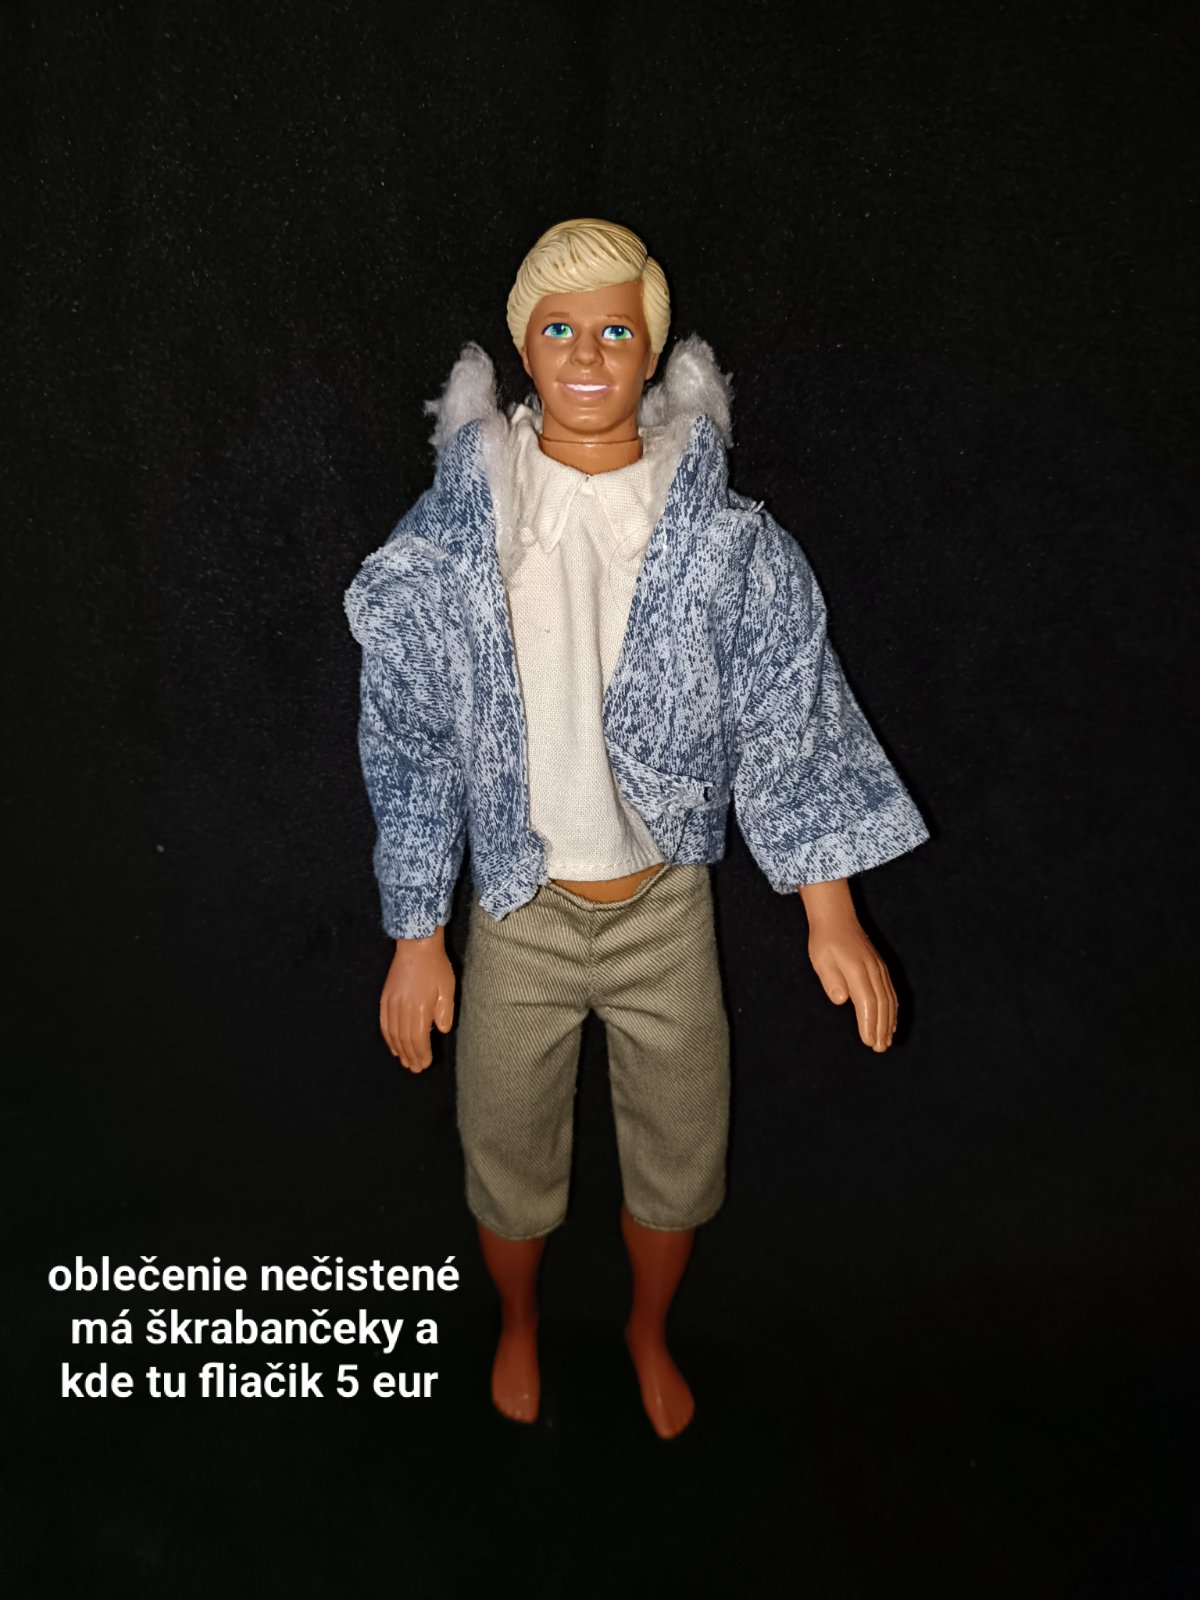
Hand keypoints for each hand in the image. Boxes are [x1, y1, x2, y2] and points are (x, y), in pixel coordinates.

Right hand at [379, 929, 455, 1071]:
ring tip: (406, 1062)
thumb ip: (444, 1012)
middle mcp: (403, 1008)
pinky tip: (393, 1046)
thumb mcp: (447, 988)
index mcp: (419, 1008)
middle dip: (411, 1056)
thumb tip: (441, 1031)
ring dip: (399, 1050)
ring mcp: (391, 1003)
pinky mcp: (385, 997)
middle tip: (416, 1069)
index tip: (426, 1064)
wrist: (416, 945)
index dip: (422, 1054)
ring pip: (393, 1034)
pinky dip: (388, 1038)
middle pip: (405, 1039)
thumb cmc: (436, 966)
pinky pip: (384, 1023)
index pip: (419, 1039)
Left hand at [798, 880, 896, 1051]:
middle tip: (879, 1048)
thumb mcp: (821, 960)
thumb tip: (841, 1000)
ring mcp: (879, 968)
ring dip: (888, 1021)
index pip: (866, 1002)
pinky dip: (892, 1009)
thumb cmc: (825, 942)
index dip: (868, 1023)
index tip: (868, 1041)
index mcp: (857, 969)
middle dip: (881, 1028)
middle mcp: (873, 970)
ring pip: (889, 999)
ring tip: (886, 1041)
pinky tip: (890, 1021)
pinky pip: (890, 991)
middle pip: (881, 1004)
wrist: (837, 919)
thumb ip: (831, 980)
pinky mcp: (881, 968)